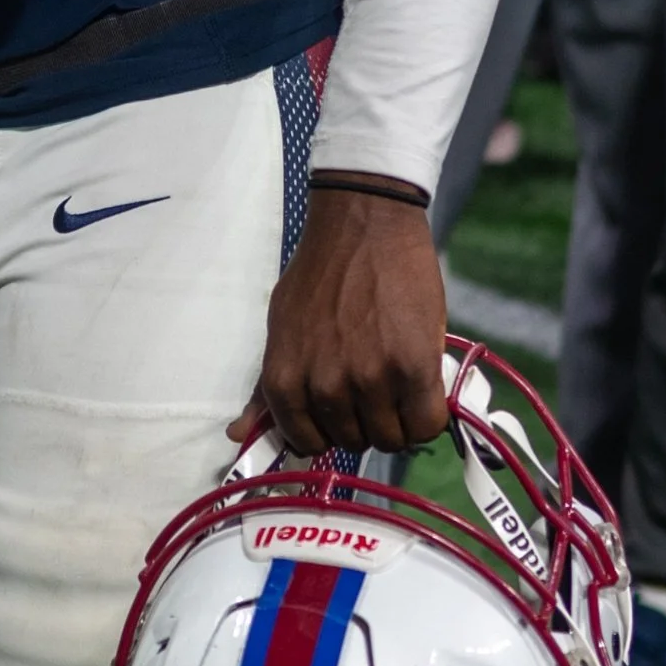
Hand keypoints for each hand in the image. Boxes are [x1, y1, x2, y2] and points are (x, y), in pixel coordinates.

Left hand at [229, 181, 449, 455]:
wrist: (364, 223)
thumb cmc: (320, 274)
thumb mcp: (282, 327)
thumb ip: (265, 388)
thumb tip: (238, 435)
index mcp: (283, 377)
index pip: (306, 442)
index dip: (328, 429)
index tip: (340, 406)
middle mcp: (323, 385)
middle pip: (351, 442)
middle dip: (363, 419)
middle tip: (372, 379)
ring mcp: (369, 378)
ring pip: (390, 439)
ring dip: (398, 418)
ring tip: (396, 377)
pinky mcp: (412, 367)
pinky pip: (425, 425)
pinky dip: (427, 416)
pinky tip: (420, 384)